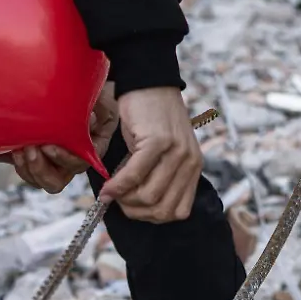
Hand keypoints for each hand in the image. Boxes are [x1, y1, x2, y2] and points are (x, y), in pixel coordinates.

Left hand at [0, 85, 121, 194]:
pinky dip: (4, 156)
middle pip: (54, 181)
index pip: (78, 165)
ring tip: (16, 147)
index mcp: (88, 149)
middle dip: (39, 168)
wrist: (76, 86)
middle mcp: (67, 159)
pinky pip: (16, 161)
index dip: (63, 159)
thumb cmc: (94, 95)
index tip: (49, 146)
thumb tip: (92, 118)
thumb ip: (98, 108)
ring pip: (35, 177)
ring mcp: (48, 158)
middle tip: (29, 148)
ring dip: (23, 166)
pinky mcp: (30, 150)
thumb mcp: (101, 99)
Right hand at [99, 86, 201, 222]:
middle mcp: (189, 162)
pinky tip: (107, 186)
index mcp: (193, 167)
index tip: (132, 208)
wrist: (148, 82)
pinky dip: (118, 186)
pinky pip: (135, 176)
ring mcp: (176, 152)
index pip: (178, 211)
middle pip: (163, 209)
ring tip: (112, 191)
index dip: (151, 217)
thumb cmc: (150, 118)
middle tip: (118, 201)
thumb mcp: (162, 152)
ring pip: (150, 197)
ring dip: (125, 199)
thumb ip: (157, 177)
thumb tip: (134, 207)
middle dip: (135, 212)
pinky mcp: (158, 142)